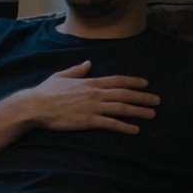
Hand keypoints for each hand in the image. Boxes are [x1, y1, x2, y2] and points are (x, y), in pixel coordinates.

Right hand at [22, 61, 159, 133]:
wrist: (35, 106)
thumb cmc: (45, 92)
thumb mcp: (61, 76)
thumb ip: (77, 69)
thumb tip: (88, 62)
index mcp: (89, 82)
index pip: (117, 80)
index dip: (133, 81)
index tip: (146, 84)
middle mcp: (95, 93)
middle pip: (124, 94)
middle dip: (143, 97)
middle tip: (157, 101)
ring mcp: (93, 107)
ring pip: (122, 108)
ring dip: (139, 111)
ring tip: (152, 114)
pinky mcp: (88, 121)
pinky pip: (111, 123)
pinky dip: (125, 126)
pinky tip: (135, 129)